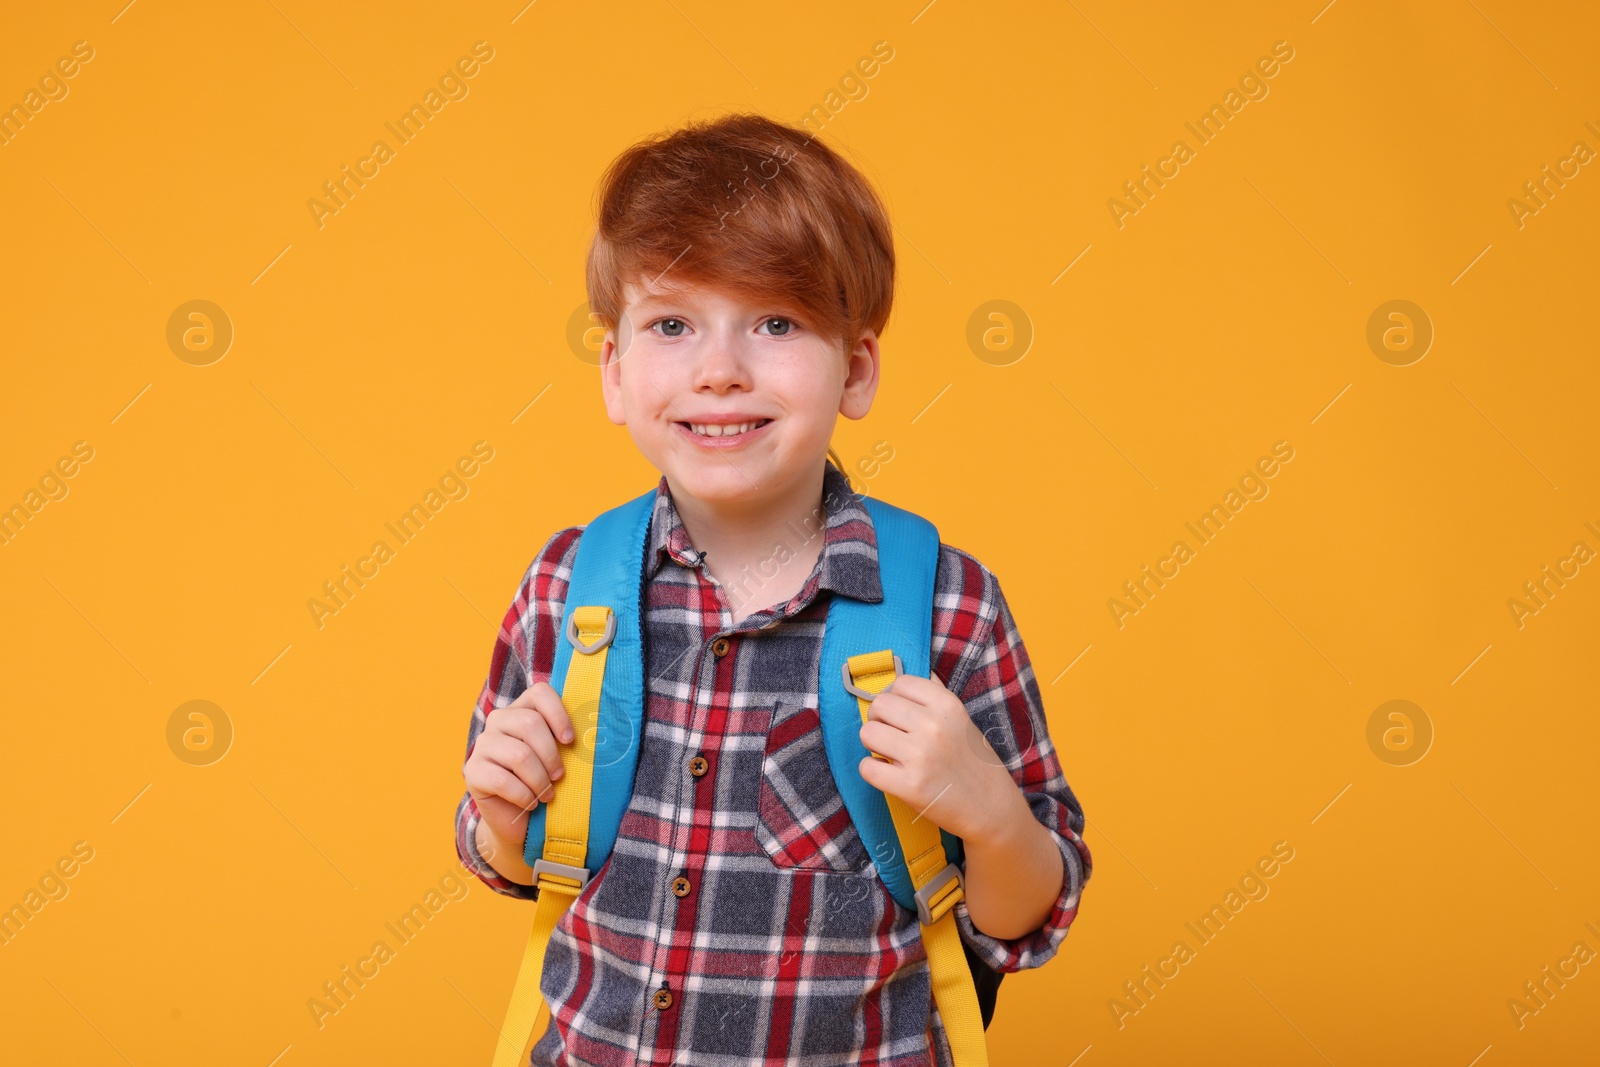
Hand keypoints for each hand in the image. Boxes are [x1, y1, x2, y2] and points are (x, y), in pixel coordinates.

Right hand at [463, 681, 574, 860]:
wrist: (517, 820)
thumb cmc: (544, 783)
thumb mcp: (558, 757)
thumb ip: (567, 740)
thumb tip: (596, 732)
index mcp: (521, 710)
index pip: (539, 693)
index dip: (558, 714)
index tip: (570, 741)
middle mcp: (498, 721)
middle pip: (530, 724)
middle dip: (551, 755)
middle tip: (559, 776)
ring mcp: (482, 745)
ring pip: (519, 755)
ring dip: (540, 780)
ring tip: (547, 795)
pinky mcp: (473, 772)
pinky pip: (503, 781)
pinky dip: (524, 796)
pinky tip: (530, 804)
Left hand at [856, 672, 1022, 841]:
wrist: (990, 807)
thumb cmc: (972, 761)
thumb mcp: (961, 719)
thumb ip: (934, 697)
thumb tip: (902, 679)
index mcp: (947, 705)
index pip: (899, 683)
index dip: (895, 699)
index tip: (901, 715)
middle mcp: (933, 726)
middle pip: (879, 705)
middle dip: (880, 719)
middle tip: (892, 735)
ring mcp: (920, 756)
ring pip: (867, 733)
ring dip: (873, 745)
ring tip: (890, 754)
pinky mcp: (910, 786)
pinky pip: (866, 767)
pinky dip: (872, 771)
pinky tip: (888, 773)